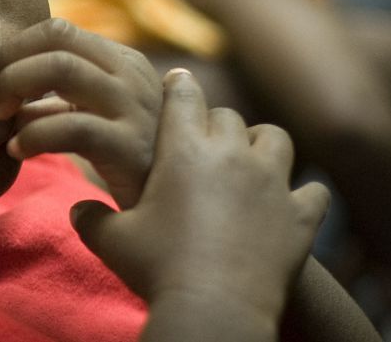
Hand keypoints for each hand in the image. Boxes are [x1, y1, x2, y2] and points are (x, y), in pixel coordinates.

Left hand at [0, 18, 161, 207]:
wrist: (172, 213)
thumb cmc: (125, 164)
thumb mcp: (88, 120)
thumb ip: (51, 102)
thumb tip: (1, 95)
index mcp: (122, 61)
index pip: (58, 29)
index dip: (17, 50)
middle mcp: (132, 75)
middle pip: (57, 36)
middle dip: (12, 62)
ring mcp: (135, 108)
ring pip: (61, 68)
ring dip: (16, 86)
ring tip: (2, 118)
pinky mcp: (131, 147)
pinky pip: (71, 127)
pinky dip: (33, 135)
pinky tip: (18, 151)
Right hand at [71, 70, 330, 318]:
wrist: (215, 308)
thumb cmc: (158, 269)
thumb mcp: (111, 240)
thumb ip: (91, 218)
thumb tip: (76, 210)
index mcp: (183, 150)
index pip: (184, 96)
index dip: (179, 86)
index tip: (177, 81)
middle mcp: (232, 155)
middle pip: (228, 116)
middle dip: (214, 124)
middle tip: (203, 140)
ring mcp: (273, 183)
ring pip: (276, 138)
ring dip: (261, 145)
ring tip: (251, 160)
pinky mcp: (300, 216)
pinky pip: (313, 191)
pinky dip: (303, 195)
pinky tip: (292, 204)